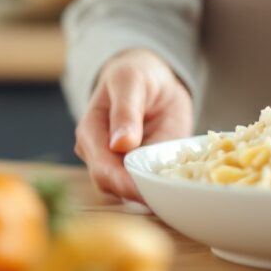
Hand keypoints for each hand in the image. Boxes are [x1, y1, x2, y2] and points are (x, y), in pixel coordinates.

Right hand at [74, 47, 193, 201]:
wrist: (154, 79)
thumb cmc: (136, 74)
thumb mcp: (130, 82)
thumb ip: (125, 110)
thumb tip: (120, 144)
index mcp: (91, 134)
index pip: (101, 168)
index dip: (122, 182)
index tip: (145, 189)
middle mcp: (101, 155)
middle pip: (114, 186)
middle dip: (139, 193)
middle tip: (169, 196)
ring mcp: (122, 165)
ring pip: (132, 191)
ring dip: (152, 194)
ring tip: (177, 195)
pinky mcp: (142, 169)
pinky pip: (150, 184)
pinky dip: (163, 188)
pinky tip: (180, 188)